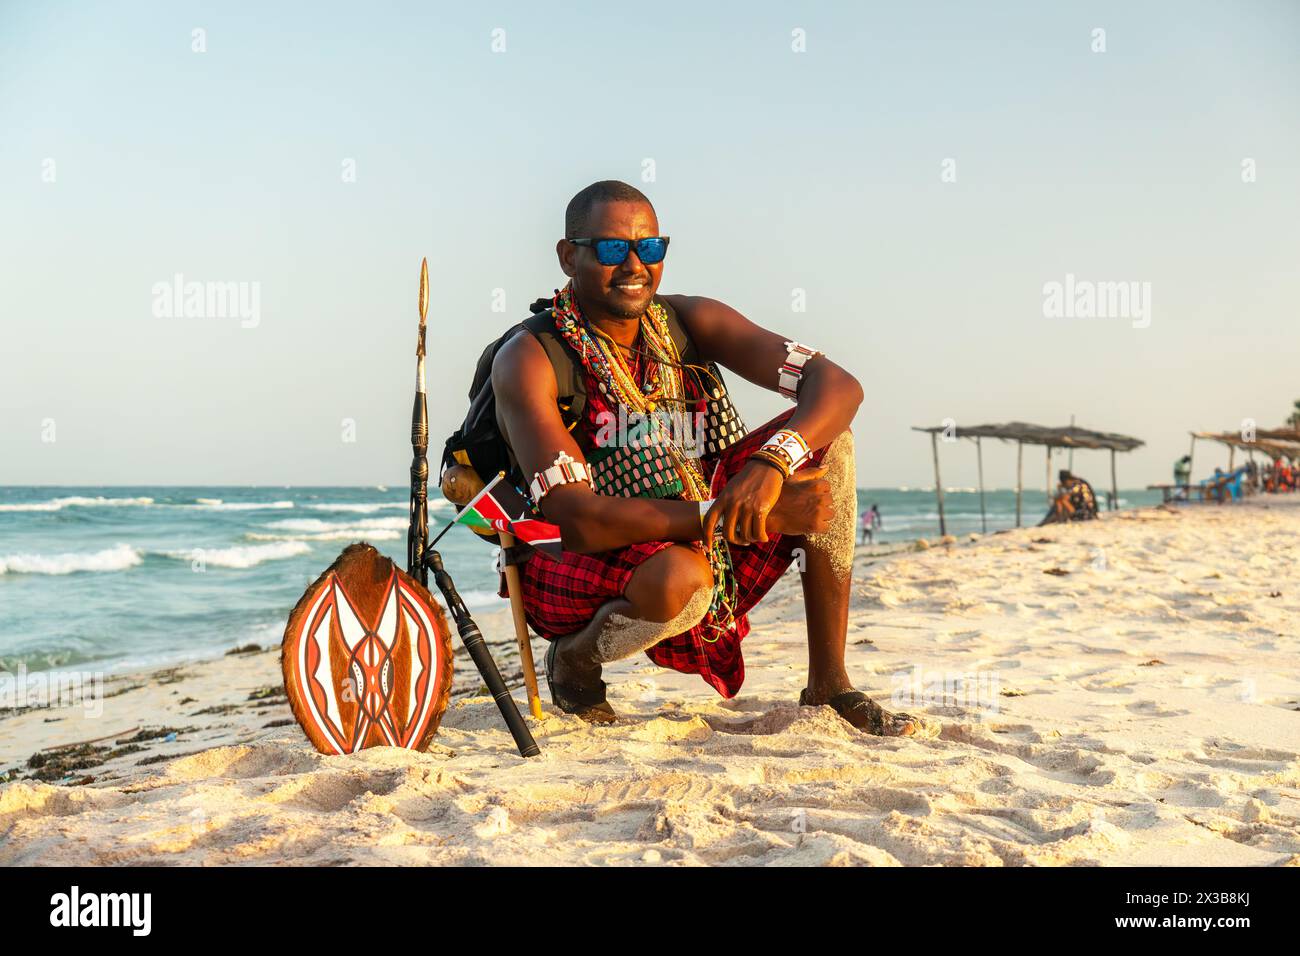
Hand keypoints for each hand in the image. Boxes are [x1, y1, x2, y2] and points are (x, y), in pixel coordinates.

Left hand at [702, 461, 829, 545]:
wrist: (767, 466)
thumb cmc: (749, 478)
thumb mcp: (732, 487)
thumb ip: (725, 501)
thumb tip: (720, 517)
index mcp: (722, 498)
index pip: (708, 521)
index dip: (706, 537)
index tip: (708, 548)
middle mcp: (732, 503)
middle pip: (728, 533)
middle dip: (736, 541)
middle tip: (743, 541)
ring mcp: (746, 507)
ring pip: (745, 534)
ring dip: (750, 539)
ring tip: (755, 537)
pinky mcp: (760, 509)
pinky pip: (758, 532)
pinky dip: (761, 537)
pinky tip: (764, 537)